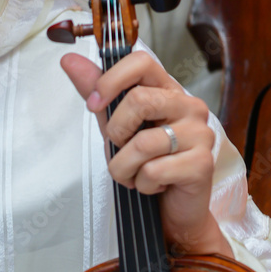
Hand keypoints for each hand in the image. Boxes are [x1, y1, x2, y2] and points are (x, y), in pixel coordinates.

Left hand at [61, 49, 232, 256]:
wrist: (172, 211)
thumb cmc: (145, 166)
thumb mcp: (116, 128)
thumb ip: (98, 95)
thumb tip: (69, 60)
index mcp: (168, 92)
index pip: (141, 61)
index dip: (111, 80)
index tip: (95, 104)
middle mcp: (189, 106)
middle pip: (138, 101)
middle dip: (116, 133)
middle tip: (122, 150)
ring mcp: (200, 134)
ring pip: (142, 144)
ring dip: (124, 168)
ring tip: (136, 174)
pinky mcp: (202, 164)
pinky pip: (153, 171)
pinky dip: (142, 185)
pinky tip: (154, 186)